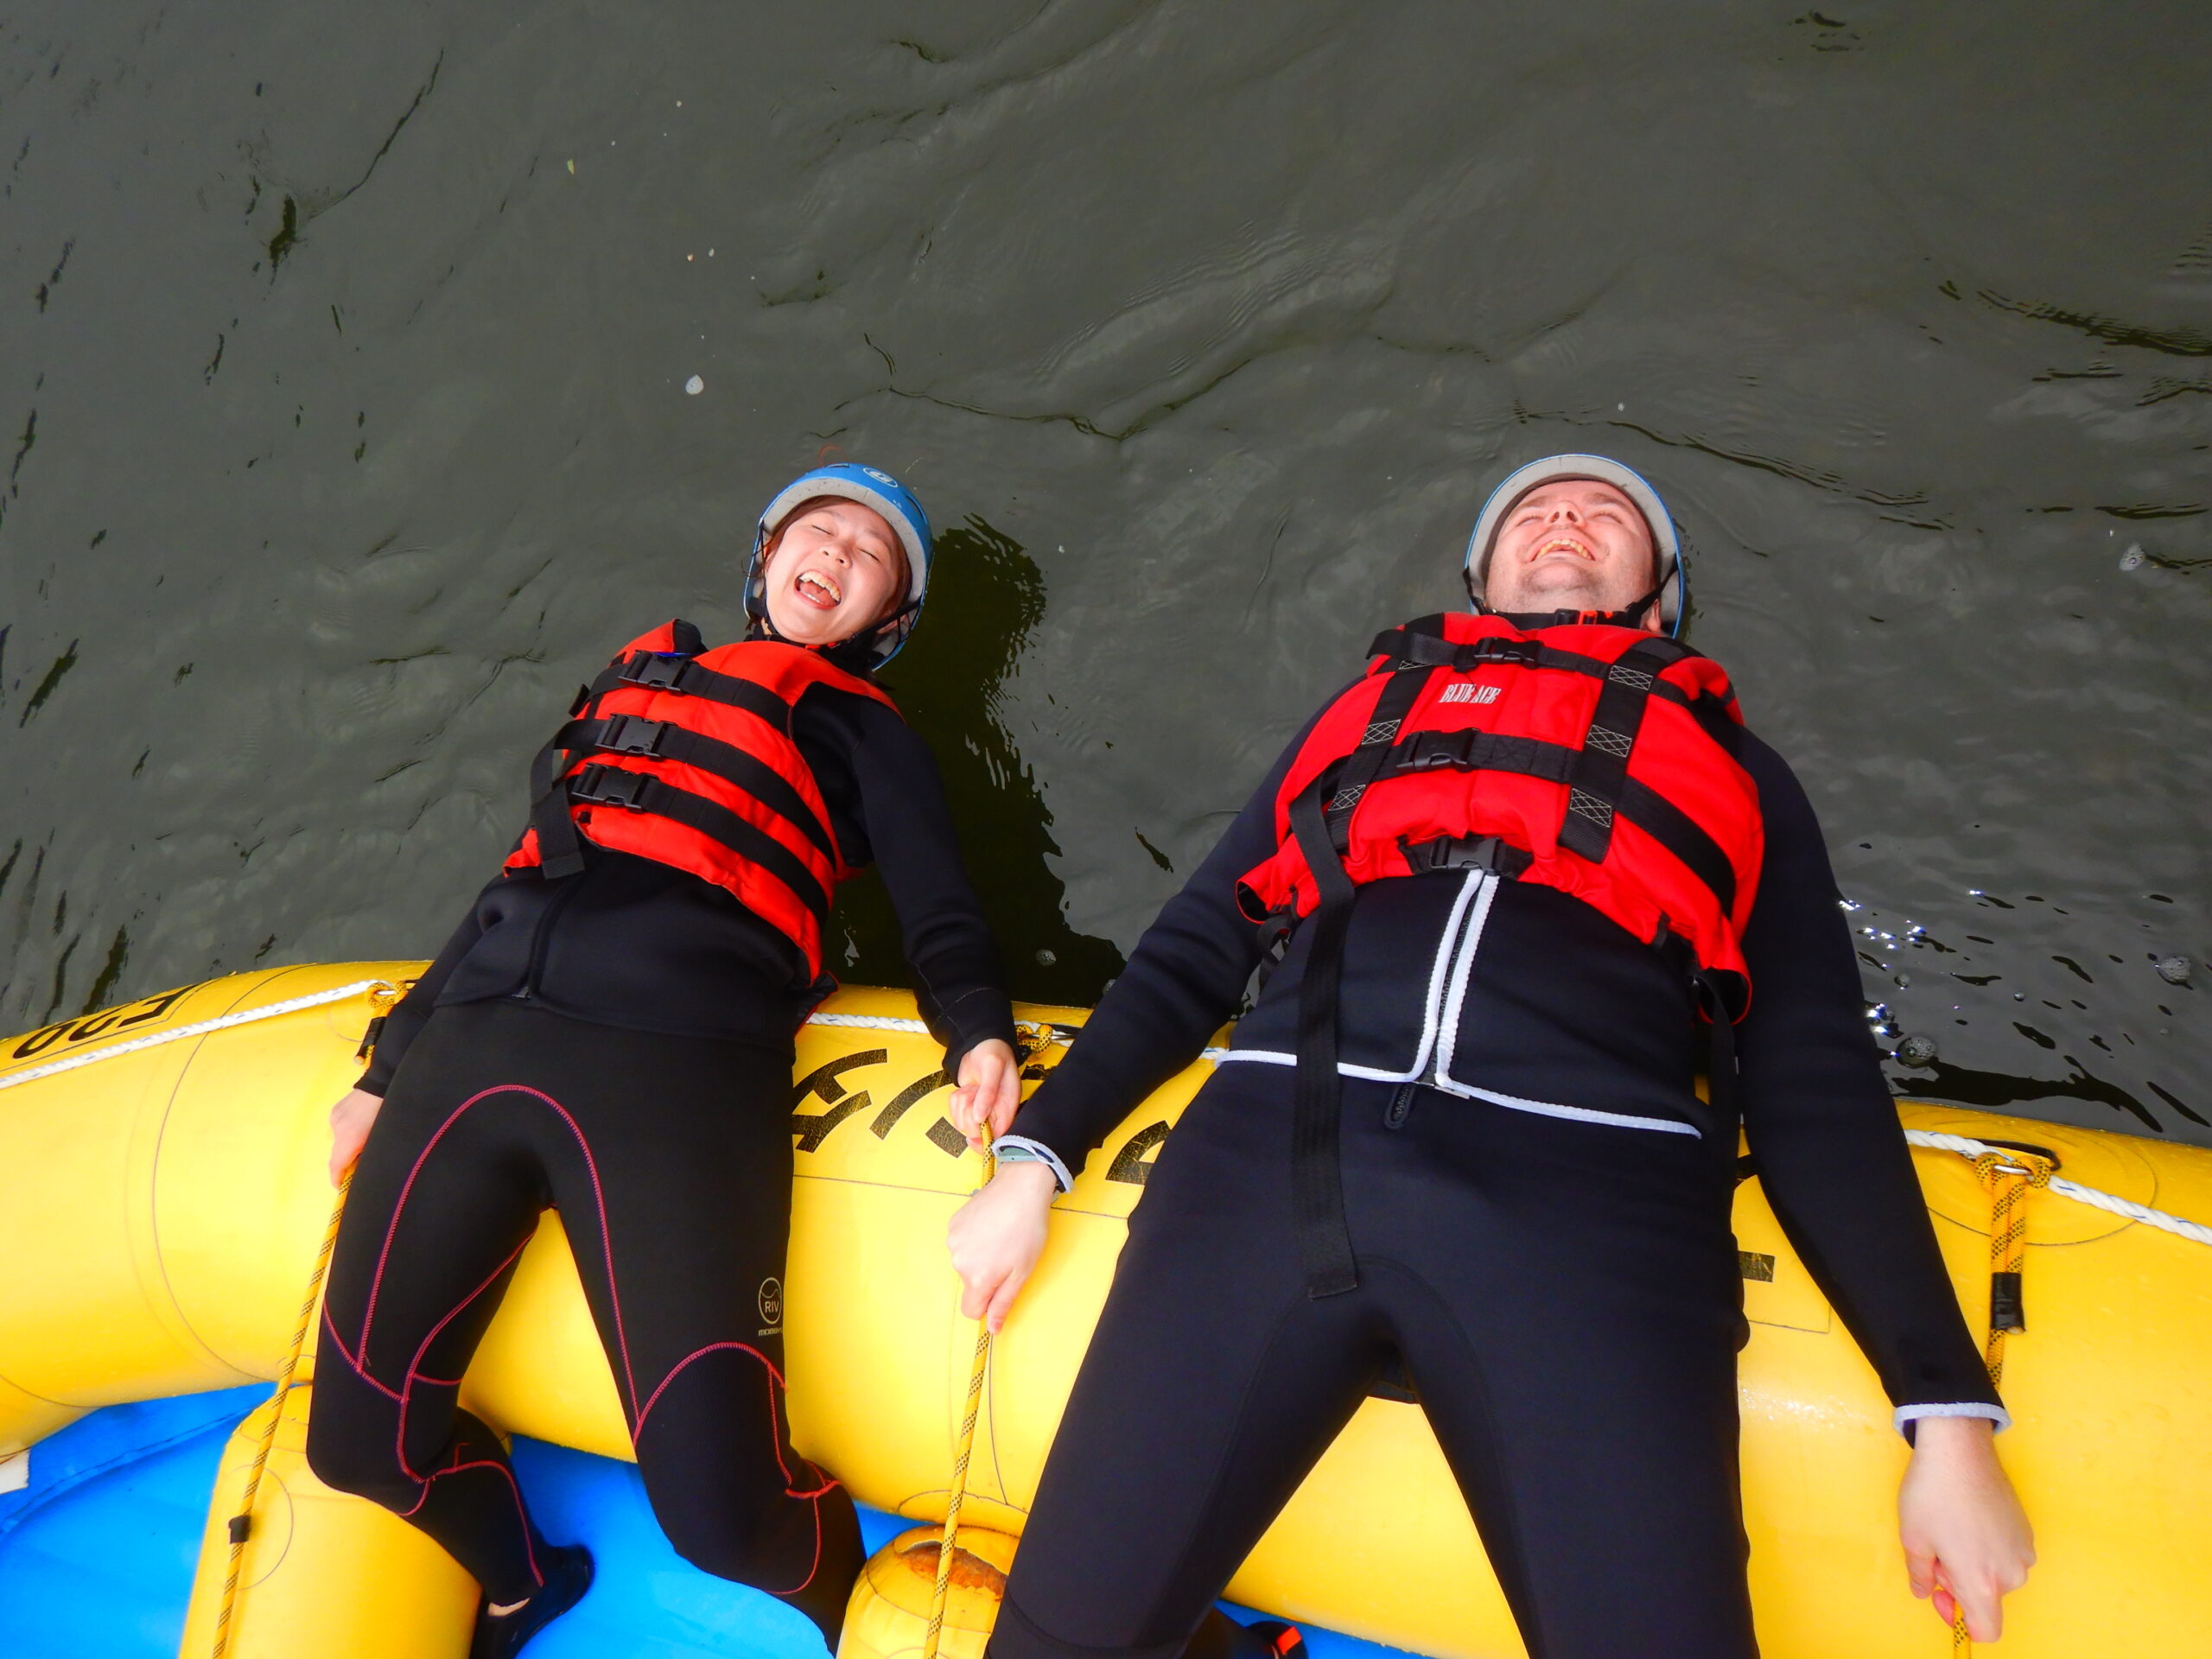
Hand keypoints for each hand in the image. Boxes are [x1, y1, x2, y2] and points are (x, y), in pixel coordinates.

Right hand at [328, 1087, 382, 1185]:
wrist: (382, 1083)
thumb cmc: (389, 1112)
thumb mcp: (382, 1137)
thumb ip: (370, 1153)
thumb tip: (364, 1164)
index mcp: (350, 1139)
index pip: (336, 1166)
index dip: (337, 1179)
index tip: (340, 1187)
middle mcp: (338, 1129)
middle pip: (336, 1155)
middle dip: (345, 1163)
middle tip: (357, 1166)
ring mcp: (335, 1118)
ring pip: (338, 1140)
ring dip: (347, 1146)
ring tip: (363, 1141)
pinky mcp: (335, 1110)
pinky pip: (339, 1127)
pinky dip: (347, 1132)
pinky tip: (360, 1126)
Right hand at [946, 1160, 1056, 1332]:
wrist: (1021, 1187)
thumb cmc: (1028, 1231)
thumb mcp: (1022, 1272)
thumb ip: (1003, 1303)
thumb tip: (993, 1329)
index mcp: (977, 1278)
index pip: (971, 1310)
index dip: (987, 1304)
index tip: (1002, 1287)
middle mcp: (958, 1261)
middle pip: (970, 1283)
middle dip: (986, 1276)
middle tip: (1008, 1254)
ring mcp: (953, 1240)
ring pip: (965, 1261)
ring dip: (980, 1255)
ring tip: (1001, 1235)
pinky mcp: (953, 1222)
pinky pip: (962, 1242)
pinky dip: (974, 1238)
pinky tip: (991, 1223)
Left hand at [947, 1037, 1020, 1151]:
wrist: (980, 1043)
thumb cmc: (993, 1052)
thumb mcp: (993, 1067)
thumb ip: (988, 1092)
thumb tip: (981, 1117)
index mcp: (1008, 1105)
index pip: (1000, 1134)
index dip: (987, 1141)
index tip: (973, 1139)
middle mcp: (995, 1111)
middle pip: (978, 1131)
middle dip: (968, 1115)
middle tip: (972, 1096)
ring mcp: (980, 1109)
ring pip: (963, 1122)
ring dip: (961, 1104)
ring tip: (971, 1088)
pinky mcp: (968, 1105)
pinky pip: (955, 1112)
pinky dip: (955, 1101)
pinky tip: (965, 1089)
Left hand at [1899, 1415, 2034, 1641]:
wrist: (1960, 1450)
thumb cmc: (1933, 1495)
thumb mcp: (1914, 1538)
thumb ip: (1921, 1575)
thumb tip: (1925, 1591)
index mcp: (1982, 1582)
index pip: (1986, 1630)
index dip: (1958, 1620)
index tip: (1940, 1594)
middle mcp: (2012, 1573)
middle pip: (1986, 1598)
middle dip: (1958, 1581)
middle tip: (1936, 1547)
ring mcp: (2024, 1551)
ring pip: (1995, 1575)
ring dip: (1972, 1562)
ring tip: (1951, 1527)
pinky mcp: (2027, 1531)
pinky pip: (2006, 1554)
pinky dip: (1986, 1547)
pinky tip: (1967, 1518)